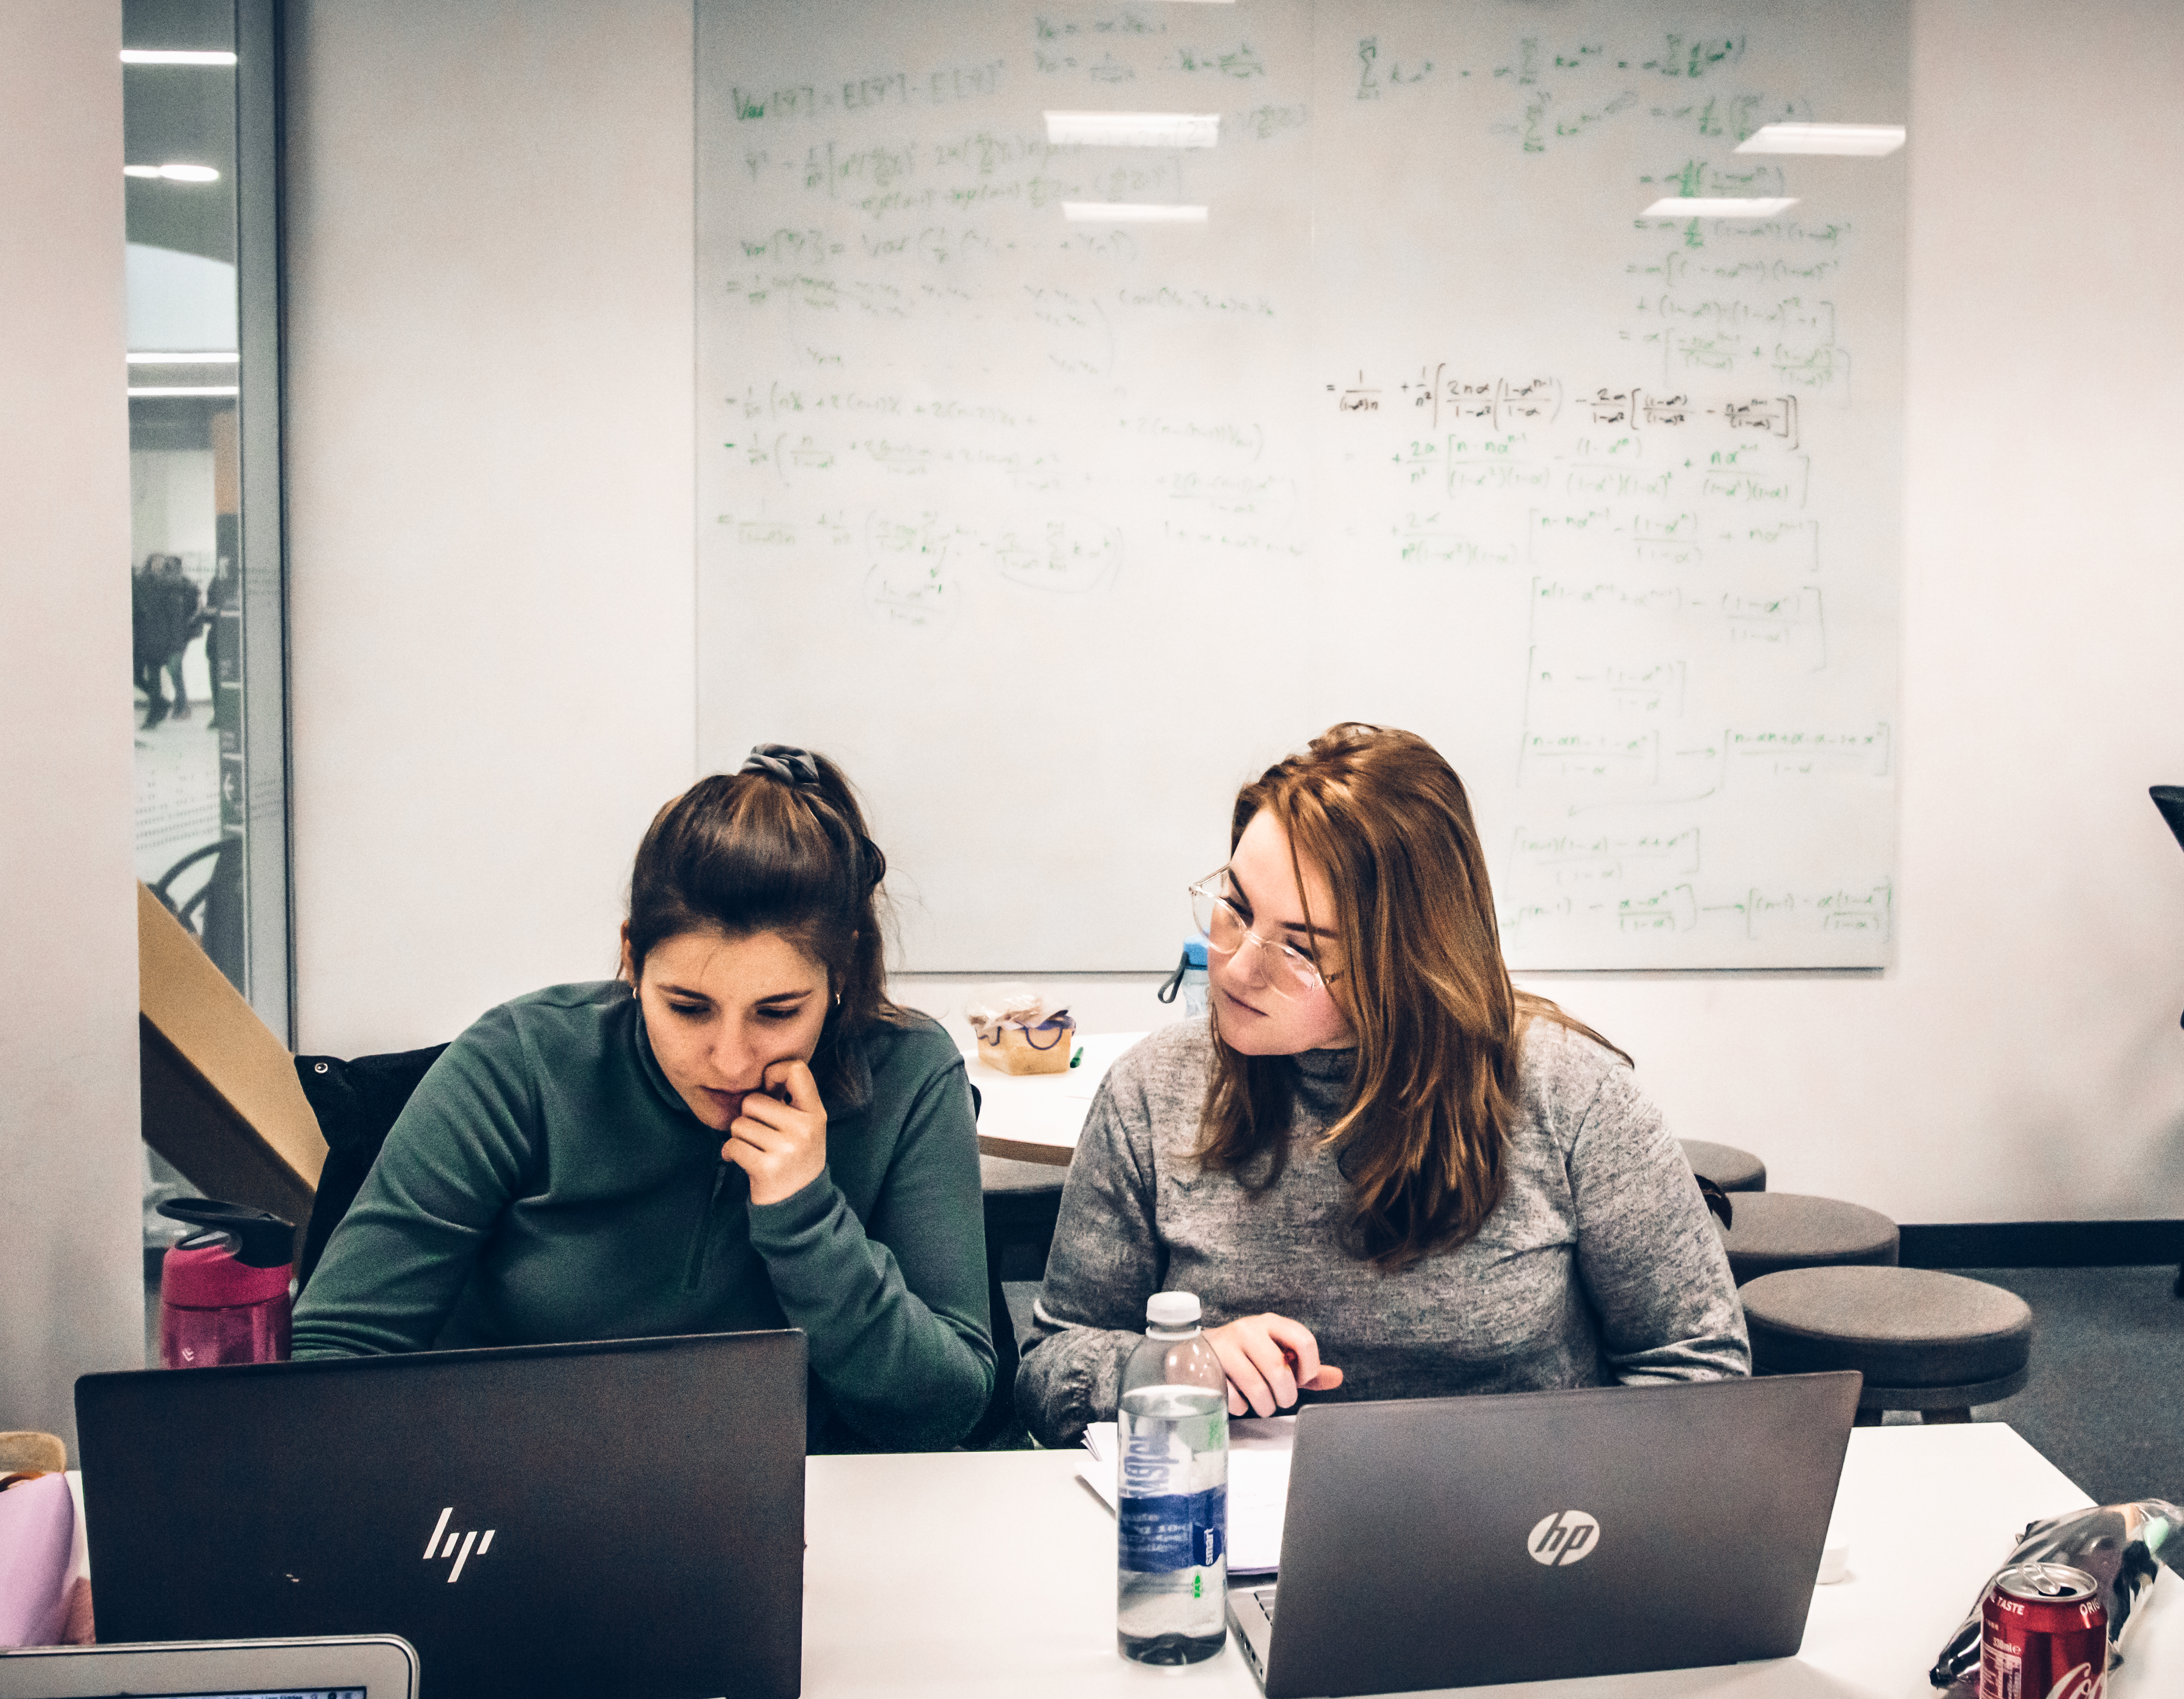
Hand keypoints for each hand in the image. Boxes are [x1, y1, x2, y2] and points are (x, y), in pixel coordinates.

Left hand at [723, 1059, 827, 1206]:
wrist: (799, 1204)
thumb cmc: (795, 1157)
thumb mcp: (804, 1126)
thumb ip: (789, 1101)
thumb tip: (762, 1074)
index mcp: (815, 1113)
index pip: (795, 1069)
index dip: (774, 1073)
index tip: (769, 1090)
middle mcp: (804, 1128)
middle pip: (752, 1100)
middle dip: (748, 1117)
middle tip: (761, 1135)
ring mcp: (787, 1148)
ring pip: (739, 1124)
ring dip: (739, 1138)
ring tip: (755, 1150)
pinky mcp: (767, 1168)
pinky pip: (732, 1146)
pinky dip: (731, 1154)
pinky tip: (743, 1162)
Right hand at [1204, 1313, 1344, 1416]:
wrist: (1199, 1352)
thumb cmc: (1247, 1355)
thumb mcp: (1277, 1354)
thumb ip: (1306, 1368)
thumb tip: (1338, 1378)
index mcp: (1270, 1322)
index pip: (1303, 1340)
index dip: (1310, 1367)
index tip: (1302, 1379)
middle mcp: (1248, 1330)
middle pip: (1279, 1369)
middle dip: (1286, 1395)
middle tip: (1282, 1400)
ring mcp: (1226, 1347)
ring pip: (1256, 1387)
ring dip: (1266, 1406)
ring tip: (1264, 1405)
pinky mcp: (1208, 1367)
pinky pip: (1233, 1398)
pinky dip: (1242, 1407)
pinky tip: (1241, 1400)